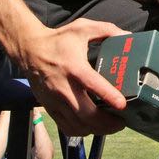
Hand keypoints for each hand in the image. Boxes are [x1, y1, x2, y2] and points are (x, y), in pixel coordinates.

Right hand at [16, 18, 128, 136]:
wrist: (29, 50)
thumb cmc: (58, 39)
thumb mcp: (83, 28)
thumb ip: (107, 30)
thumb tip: (128, 35)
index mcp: (74, 67)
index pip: (93, 84)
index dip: (108, 96)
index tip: (123, 105)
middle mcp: (63, 87)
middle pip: (86, 114)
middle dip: (106, 123)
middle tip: (122, 122)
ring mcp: (55, 100)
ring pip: (77, 124)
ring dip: (96, 130)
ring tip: (111, 126)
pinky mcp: (49, 107)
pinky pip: (66, 127)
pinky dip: (81, 131)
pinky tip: (92, 127)